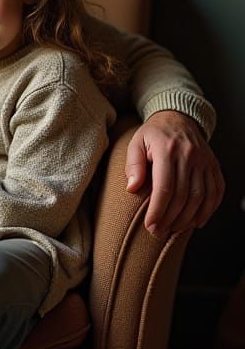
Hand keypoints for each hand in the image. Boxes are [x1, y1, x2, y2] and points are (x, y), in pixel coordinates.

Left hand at [125, 111, 224, 235]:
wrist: (178, 117)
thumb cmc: (153, 134)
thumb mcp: (136, 143)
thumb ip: (133, 165)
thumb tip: (132, 189)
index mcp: (168, 151)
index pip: (165, 188)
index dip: (158, 210)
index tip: (150, 226)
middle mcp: (190, 156)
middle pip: (183, 196)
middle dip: (171, 218)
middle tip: (159, 231)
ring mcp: (205, 161)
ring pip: (201, 196)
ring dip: (189, 217)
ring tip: (175, 229)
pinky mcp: (214, 165)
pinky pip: (216, 190)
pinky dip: (209, 209)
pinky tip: (198, 221)